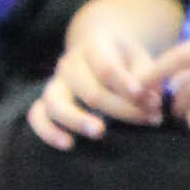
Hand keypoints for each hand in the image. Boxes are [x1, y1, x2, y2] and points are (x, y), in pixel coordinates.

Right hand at [28, 5, 176, 147]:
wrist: (102, 52)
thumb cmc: (128, 61)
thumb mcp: (142, 60)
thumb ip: (147, 78)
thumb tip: (152, 102)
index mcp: (94, 45)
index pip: (107, 67)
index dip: (127, 86)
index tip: (152, 101)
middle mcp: (70, 63)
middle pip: (89, 90)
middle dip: (121, 109)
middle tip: (150, 120)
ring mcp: (56, 82)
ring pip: (55, 102)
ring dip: (77, 120)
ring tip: (100, 132)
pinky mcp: (47, 101)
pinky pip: (37, 116)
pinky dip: (48, 131)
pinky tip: (68, 144)